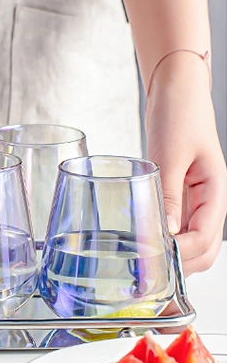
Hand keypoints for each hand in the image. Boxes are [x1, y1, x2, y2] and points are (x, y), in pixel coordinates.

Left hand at [145, 52, 226, 273]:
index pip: (207, 235)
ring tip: (147, 265)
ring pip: (193, 240)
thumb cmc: (179, 113)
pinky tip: (146, 243)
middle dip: (184, 264)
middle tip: (152, 274)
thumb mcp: (170, 153)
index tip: (160, 261)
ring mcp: (194, 198)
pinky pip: (178, 225)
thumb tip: (167, 232)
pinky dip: (167, 239)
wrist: (176, 89)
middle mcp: (208, 198)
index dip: (185, 253)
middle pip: (205, 247)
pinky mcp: (178, 192)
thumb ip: (168, 192)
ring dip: (176, 256)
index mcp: (215, 189)